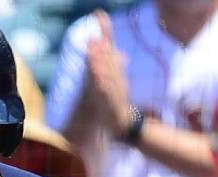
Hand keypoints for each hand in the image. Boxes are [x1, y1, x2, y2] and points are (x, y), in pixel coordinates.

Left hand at [85, 10, 133, 136]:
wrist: (124, 124)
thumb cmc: (115, 100)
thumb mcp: (110, 79)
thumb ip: (109, 61)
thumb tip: (103, 43)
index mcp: (112, 70)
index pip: (108, 46)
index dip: (104, 30)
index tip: (98, 13)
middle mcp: (114, 75)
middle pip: (107, 55)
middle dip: (100, 40)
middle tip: (95, 27)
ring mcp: (114, 88)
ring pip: (107, 71)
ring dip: (101, 58)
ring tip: (93, 46)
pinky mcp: (112, 102)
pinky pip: (107, 92)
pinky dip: (103, 84)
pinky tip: (98, 78)